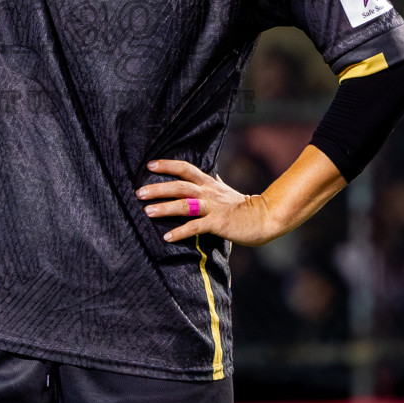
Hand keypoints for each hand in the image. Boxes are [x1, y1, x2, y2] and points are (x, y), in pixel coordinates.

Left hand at [136, 159, 280, 246]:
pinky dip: (180, 232)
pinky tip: (167, 237)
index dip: (167, 165)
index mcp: (209, 183)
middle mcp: (208, 193)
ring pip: (184, 205)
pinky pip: (195, 227)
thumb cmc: (244, 206)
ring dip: (164, 208)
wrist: (264, 218)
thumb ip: (216, 182)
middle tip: (139, 192)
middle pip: (179, 185)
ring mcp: (213, 207)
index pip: (185, 168)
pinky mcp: (218, 223)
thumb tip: (212, 173)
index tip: (150, 165)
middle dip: (158, 188)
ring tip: (147, 212)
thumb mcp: (227, 190)